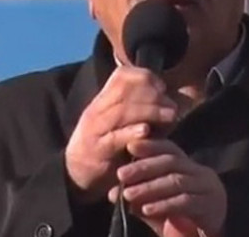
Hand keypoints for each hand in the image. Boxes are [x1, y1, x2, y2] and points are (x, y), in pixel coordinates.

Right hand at [65, 67, 178, 200]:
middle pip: (126, 91)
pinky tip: (147, 131)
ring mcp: (96, 130)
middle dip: (154, 96)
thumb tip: (170, 99)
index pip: (122, 76)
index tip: (163, 88)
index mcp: (103, 100)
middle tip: (172, 106)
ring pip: (122, 111)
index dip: (146, 77)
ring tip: (170, 116)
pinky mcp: (98, 151)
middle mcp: (97, 110)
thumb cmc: (107, 146)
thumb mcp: (119, 122)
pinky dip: (131, 132)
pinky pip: (114, 137)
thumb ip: (138, 109)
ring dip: (150, 111)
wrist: (76, 172)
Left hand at [110, 139, 226, 236]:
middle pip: (171, 162)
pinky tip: (147, 209)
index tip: (129, 146)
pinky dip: (164, 205)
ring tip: (128, 194)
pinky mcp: (210, 206)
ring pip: (176, 182)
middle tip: (121, 174)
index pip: (169, 148)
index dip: (150, 145)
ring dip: (149, 187)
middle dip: (144, 167)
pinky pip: (185, 202)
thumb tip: (113, 192)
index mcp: (187, 166)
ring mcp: (207, 188)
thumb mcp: (157, 204)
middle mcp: (199, 172)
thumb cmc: (181, 218)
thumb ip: (140, 197)